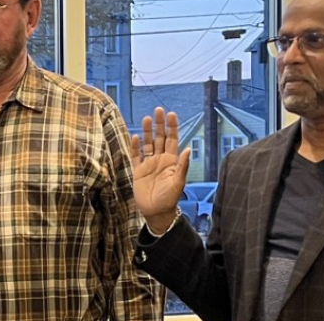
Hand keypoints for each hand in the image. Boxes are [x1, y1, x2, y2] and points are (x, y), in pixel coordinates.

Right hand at [128, 107, 191, 222]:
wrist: (156, 212)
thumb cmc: (169, 199)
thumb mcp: (178, 182)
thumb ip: (182, 166)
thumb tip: (188, 149)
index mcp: (172, 161)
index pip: (172, 140)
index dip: (172, 127)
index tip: (171, 114)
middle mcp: (160, 160)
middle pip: (159, 138)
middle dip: (159, 124)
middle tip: (158, 110)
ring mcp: (149, 164)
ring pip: (148, 144)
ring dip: (147, 131)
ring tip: (147, 118)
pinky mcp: (138, 171)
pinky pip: (136, 155)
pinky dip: (135, 146)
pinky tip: (135, 136)